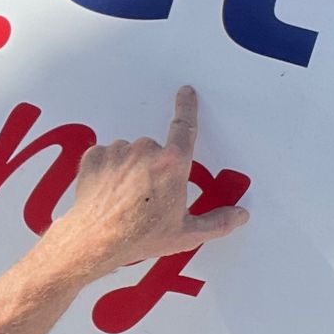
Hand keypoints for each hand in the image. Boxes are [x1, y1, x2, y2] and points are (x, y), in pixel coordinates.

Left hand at [38, 86, 249, 284]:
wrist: (97, 239)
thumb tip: (238, 215)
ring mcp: (118, 151)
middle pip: (155, 151)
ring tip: (127, 199)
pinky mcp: (95, 156)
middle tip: (148, 197)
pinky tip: (109, 193)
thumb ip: (217, 221)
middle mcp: (145, 150)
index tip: (187, 94)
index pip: (185, 127)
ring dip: (130, 170)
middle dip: (154, 169)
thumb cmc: (139, 235)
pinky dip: (108, 171)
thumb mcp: (186, 233)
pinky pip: (106, 157)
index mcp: (172, 164)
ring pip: (129, 154)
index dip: (187, 108)